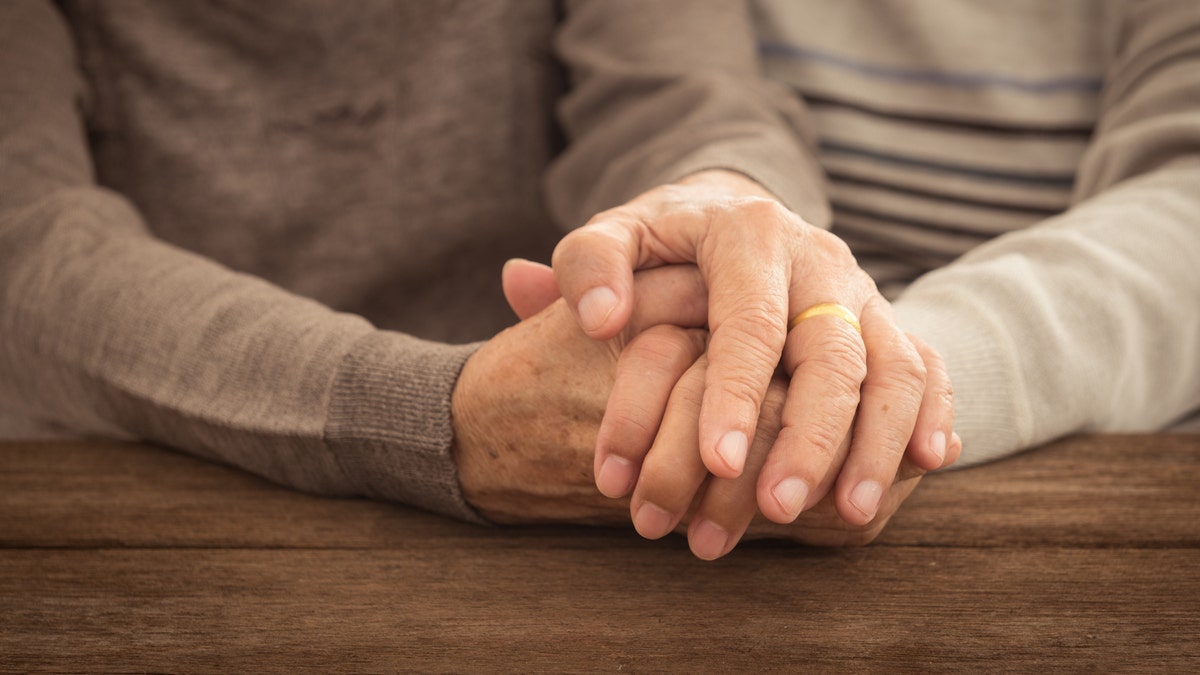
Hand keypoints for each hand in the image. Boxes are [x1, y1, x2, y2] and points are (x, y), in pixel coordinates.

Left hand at [494, 260, 959, 556]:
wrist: (729, 214)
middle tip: (778, 509)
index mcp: (746, 233)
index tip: (716, 460)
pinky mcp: (886, 320)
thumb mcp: (615, 237)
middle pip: (833, 350)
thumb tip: (596, 317)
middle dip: (811, 434)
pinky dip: (934, 410)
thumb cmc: (661, 243)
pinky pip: (927, 362)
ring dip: (877, 442)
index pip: (747, 319)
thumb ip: (588, 266)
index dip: (736, 391)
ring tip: (849, 514)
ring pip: (894, 364)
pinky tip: (930, 461)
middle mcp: (816, 258)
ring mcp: (860, 290)